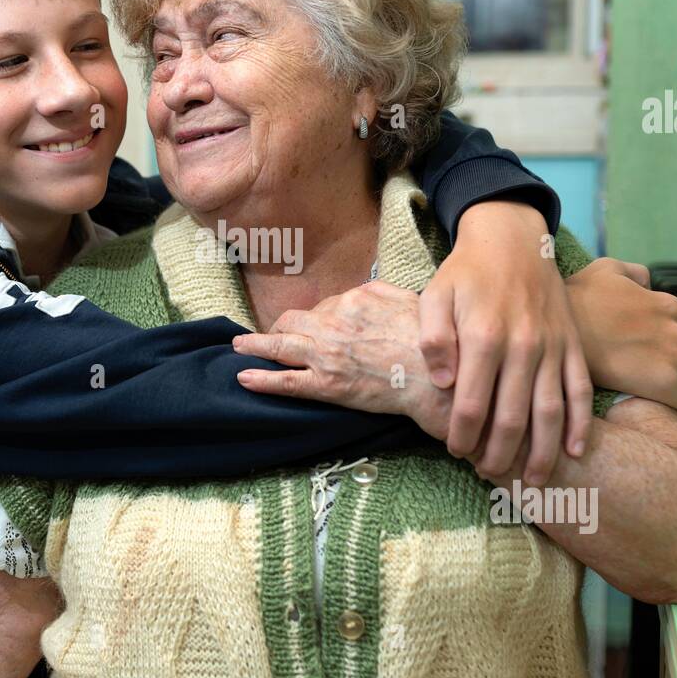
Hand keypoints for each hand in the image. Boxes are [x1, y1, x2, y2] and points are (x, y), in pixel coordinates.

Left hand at [233, 281, 454, 447]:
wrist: (437, 377)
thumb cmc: (430, 342)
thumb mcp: (407, 301)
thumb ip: (380, 293)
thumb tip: (364, 293)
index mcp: (353, 301)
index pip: (323, 307)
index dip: (315, 319)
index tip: (313, 327)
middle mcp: (334, 323)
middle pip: (294, 321)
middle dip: (281, 328)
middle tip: (271, 335)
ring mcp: (326, 355)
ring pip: (279, 346)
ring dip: (255, 345)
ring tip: (239, 347)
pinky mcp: (326, 385)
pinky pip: (285, 381)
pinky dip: (261, 378)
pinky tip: (244, 376)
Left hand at [419, 201, 591, 486]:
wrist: (512, 239)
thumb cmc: (466, 273)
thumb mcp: (434, 296)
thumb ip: (433, 339)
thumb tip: (444, 383)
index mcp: (484, 337)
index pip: (472, 404)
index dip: (463, 436)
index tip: (456, 452)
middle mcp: (523, 346)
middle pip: (512, 418)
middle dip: (499, 454)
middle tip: (488, 473)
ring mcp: (553, 348)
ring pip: (551, 412)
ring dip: (542, 453)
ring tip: (533, 482)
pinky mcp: (573, 345)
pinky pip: (581, 391)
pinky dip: (581, 424)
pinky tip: (575, 452)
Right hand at [565, 258, 676, 420]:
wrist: (556, 337)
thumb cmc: (577, 301)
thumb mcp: (605, 269)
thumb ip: (634, 274)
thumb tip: (647, 285)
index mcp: (667, 305)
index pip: (672, 327)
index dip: (651, 338)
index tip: (630, 347)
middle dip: (657, 359)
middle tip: (626, 366)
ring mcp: (673, 358)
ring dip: (661, 381)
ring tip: (633, 386)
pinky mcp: (666, 385)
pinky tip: (666, 412)